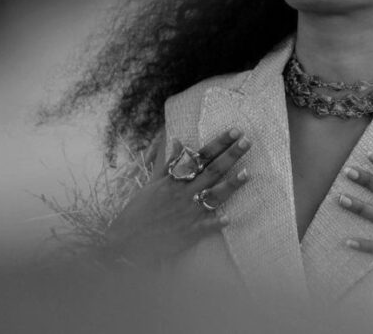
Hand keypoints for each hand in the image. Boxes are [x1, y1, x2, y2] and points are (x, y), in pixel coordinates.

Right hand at [103, 129, 250, 266]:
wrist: (124, 242)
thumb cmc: (138, 211)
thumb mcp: (151, 184)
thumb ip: (167, 163)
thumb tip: (176, 140)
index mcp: (174, 180)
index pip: (201, 156)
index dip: (219, 143)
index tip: (235, 131)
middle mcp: (183, 193)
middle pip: (212, 171)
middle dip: (230, 155)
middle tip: (247, 141)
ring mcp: (187, 213)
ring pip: (213, 196)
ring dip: (231, 185)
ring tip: (248, 173)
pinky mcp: (188, 233)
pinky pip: (204, 228)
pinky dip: (215, 223)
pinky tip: (229, 218)